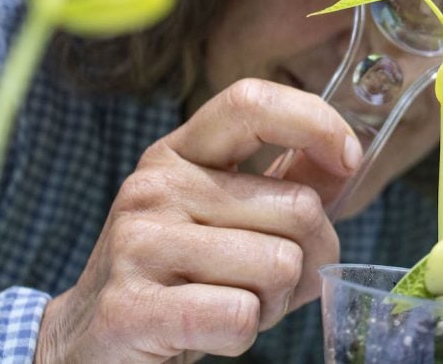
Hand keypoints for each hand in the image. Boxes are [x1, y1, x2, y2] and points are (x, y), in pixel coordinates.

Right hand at [35, 78, 361, 362]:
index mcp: (182, 151)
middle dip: (308, 256)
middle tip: (267, 280)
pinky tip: (211, 330)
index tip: (348, 159)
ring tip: (233, 303)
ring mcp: (138, 243)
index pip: (251, 102)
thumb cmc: (183, 273)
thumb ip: (288, 182)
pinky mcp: (131, 308)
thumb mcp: (230, 214)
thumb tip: (346, 158)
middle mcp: (155, 185)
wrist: (93, 340)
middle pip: (297, 206)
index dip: (317, 122)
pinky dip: (244, 333)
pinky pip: (240, 315)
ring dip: (274, 301)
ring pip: (279, 265)